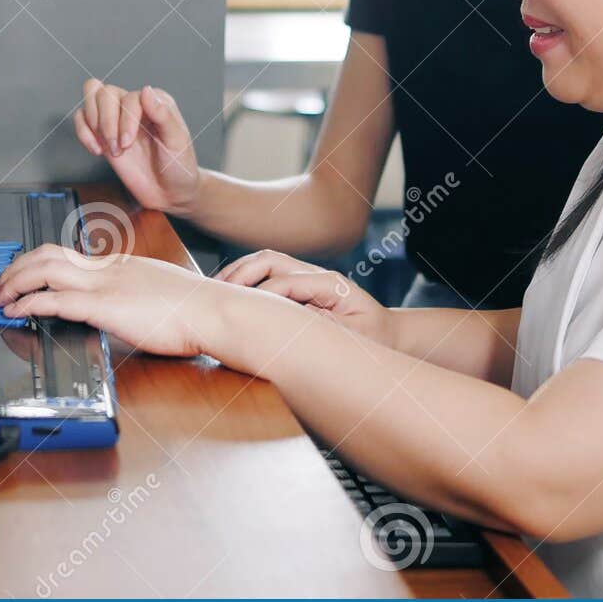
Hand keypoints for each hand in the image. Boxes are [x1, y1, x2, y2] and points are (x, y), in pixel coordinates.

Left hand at [0, 245, 222, 358]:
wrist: (214, 310)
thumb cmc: (197, 308)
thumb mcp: (160, 292)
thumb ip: (137, 295)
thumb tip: (126, 308)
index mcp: (121, 266)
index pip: (68, 255)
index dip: (37, 262)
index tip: (23, 275)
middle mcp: (108, 269)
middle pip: (48, 254)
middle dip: (16, 267)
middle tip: (0, 285)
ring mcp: (106, 285)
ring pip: (44, 269)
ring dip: (14, 281)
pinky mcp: (105, 307)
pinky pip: (56, 299)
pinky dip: (28, 303)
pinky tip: (16, 311)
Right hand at [75, 80, 200, 214]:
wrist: (169, 192)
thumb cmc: (179, 167)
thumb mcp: (177, 142)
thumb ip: (163, 115)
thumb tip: (146, 90)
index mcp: (156, 102)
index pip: (130, 97)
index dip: (125, 119)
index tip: (128, 142)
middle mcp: (135, 105)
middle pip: (105, 93)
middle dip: (107, 123)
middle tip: (118, 148)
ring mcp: (117, 118)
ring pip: (91, 98)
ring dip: (94, 125)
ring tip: (110, 149)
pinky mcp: (104, 133)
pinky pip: (81, 118)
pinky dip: (83, 133)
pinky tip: (97, 149)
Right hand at [215, 249, 393, 348]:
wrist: (389, 334)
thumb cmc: (373, 340)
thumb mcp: (351, 340)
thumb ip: (320, 331)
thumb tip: (284, 326)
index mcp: (330, 284)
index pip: (284, 281)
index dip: (259, 296)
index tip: (236, 314)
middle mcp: (316, 274)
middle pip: (269, 260)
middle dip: (240, 274)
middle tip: (214, 295)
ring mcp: (306, 277)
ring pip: (264, 263)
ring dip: (237, 274)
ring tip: (213, 293)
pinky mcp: (299, 286)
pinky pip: (266, 275)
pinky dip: (244, 281)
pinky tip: (227, 296)